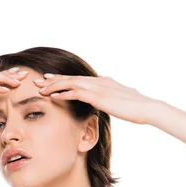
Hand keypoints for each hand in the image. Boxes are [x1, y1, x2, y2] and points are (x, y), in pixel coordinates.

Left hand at [34, 73, 159, 124]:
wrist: (147, 108)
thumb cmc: (138, 107)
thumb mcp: (123, 100)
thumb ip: (113, 98)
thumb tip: (111, 100)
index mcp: (104, 82)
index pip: (79, 79)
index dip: (63, 79)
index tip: (50, 80)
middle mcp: (99, 81)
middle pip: (71, 78)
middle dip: (53, 80)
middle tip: (37, 80)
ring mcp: (98, 88)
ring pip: (70, 84)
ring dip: (54, 86)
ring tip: (40, 88)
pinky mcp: (98, 97)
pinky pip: (76, 94)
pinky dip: (63, 94)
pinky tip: (52, 96)